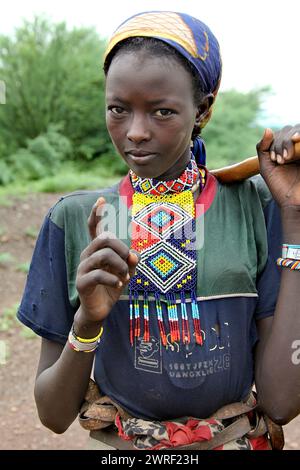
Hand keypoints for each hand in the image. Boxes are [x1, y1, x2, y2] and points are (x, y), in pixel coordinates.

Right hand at [75, 197, 138, 322]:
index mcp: (97, 250)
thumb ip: (131, 261)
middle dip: (122, 249)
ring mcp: (82, 268)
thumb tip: (134, 255)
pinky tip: (118, 284)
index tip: (101, 200)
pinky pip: (98, 274)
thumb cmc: (112, 287)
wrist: (99, 310)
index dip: (96, 214)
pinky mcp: (81, 282)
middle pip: (105, 239)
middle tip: (129, 263)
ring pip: (103, 255)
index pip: (93, 227)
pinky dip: (113, 279)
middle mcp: (87, 255)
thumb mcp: (126, 272)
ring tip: (125, 277)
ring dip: (120, 266)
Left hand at [257, 125, 299, 209]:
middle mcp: (298, 147)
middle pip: (291, 129)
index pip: (283, 133)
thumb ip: (263, 148)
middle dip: (282, 143)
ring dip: (288, 142)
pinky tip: (296, 141)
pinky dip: (298, 136)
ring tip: (286, 159)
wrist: (292, 202)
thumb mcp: (266, 166)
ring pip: (297, 132)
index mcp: (289, 148)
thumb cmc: (279, 186)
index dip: (276, 142)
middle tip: (280, 161)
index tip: (274, 160)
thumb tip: (268, 129)